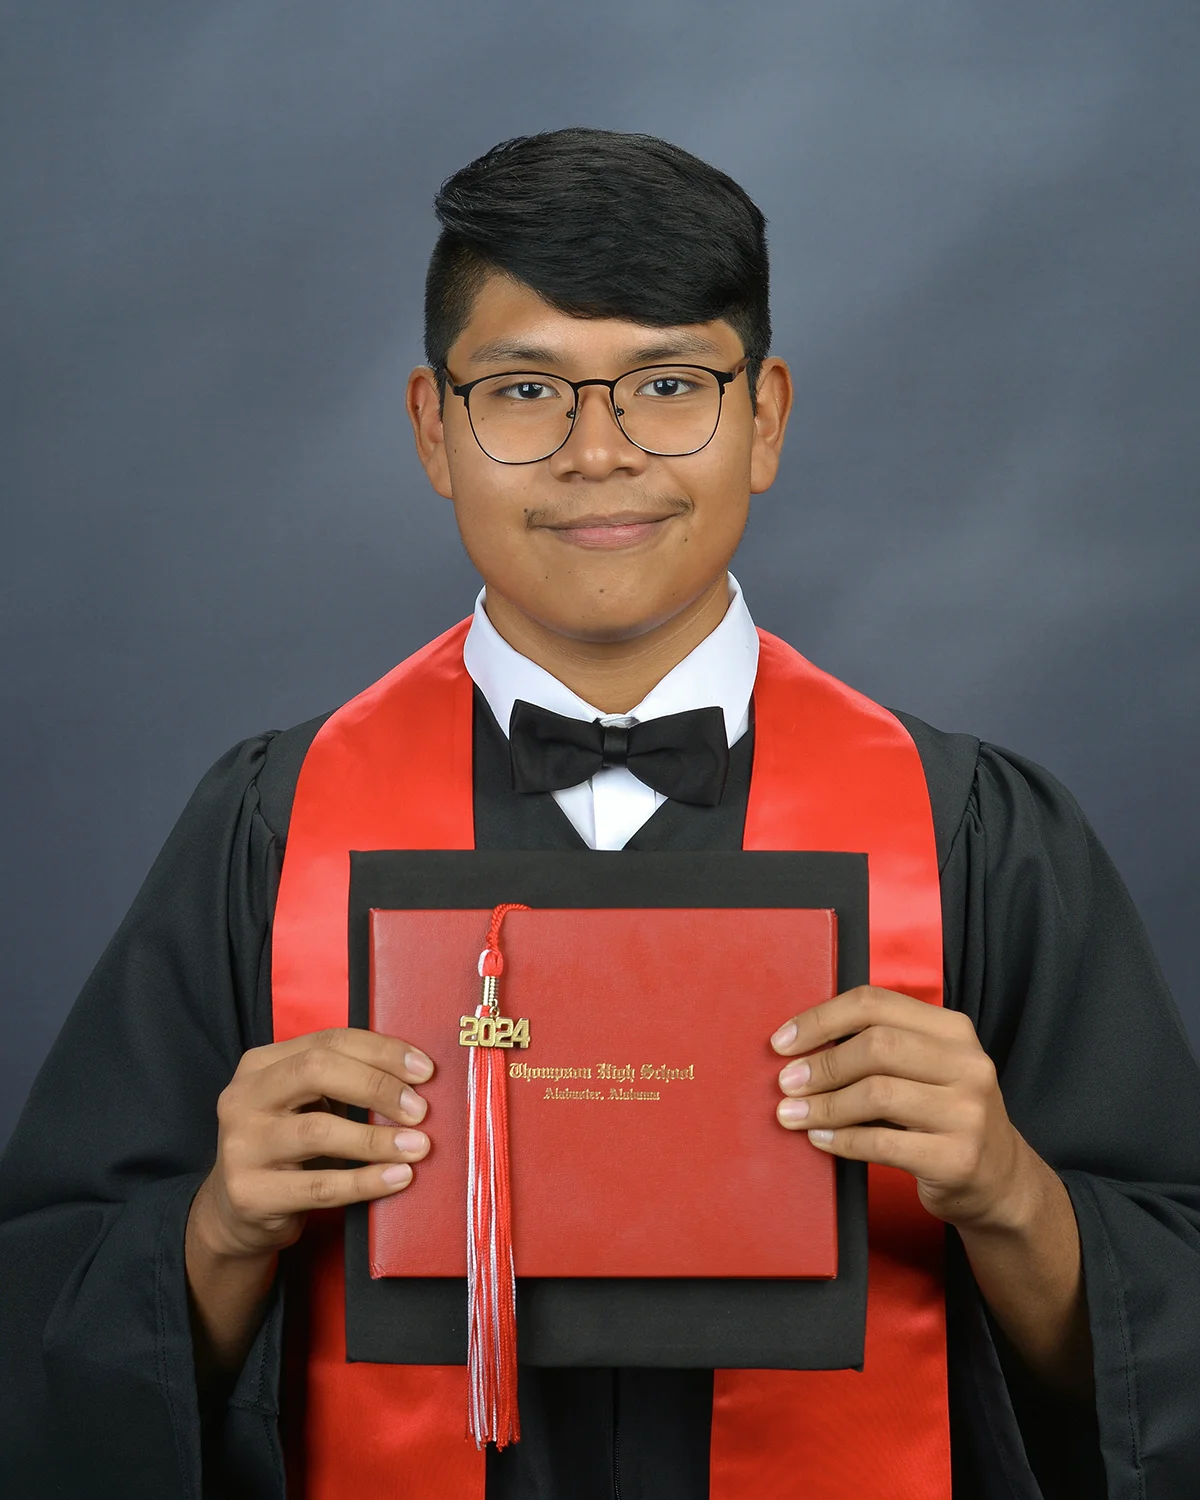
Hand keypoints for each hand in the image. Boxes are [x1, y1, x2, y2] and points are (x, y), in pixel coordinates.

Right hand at [190, 1027, 433, 1261]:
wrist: (237, 1213)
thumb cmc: (288, 1147)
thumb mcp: (304, 1103)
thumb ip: (344, 1082)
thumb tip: (416, 1078)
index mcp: (259, 1064)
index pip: (328, 1041)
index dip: (381, 1051)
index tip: (425, 1071)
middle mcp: (242, 1098)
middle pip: (316, 1071)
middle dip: (377, 1087)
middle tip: (420, 1110)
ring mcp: (241, 1146)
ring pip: (318, 1131)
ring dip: (377, 1139)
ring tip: (418, 1146)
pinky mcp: (250, 1194)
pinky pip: (320, 1186)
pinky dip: (366, 1181)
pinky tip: (398, 1177)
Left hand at [772, 986, 1036, 1230]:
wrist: (1000, 1181)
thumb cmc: (943, 1116)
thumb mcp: (926, 1068)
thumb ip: (880, 1046)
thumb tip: (801, 1045)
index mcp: (953, 1029)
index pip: (875, 1004)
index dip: (821, 1019)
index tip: (783, 1041)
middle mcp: (968, 1064)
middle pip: (876, 1046)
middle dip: (822, 1064)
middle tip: (786, 1083)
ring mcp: (968, 1112)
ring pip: (877, 1094)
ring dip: (824, 1105)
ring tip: (792, 1114)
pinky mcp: (958, 1158)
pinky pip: (883, 1143)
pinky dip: (842, 1140)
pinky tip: (820, 1139)